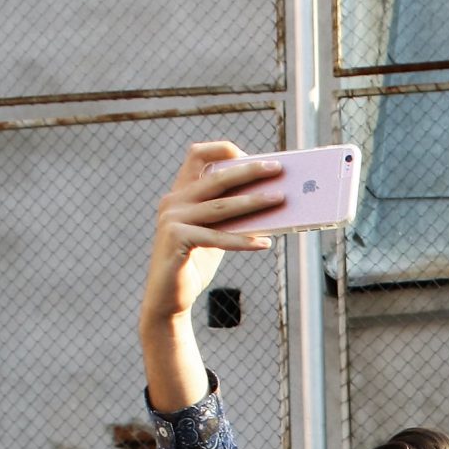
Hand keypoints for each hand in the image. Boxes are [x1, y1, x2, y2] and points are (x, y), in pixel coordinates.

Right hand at [139, 142, 286, 327]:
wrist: (168, 298)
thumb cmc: (195, 263)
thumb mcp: (214, 233)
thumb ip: (230, 216)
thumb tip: (270, 200)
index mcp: (180, 193)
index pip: (197, 155)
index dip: (223, 150)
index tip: (251, 156)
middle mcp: (173, 201)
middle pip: (217, 177)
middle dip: (250, 171)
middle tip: (278, 168)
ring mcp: (172, 219)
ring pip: (221, 206)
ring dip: (254, 202)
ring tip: (280, 199)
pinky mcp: (176, 240)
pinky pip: (217, 238)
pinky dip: (243, 241)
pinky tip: (265, 243)